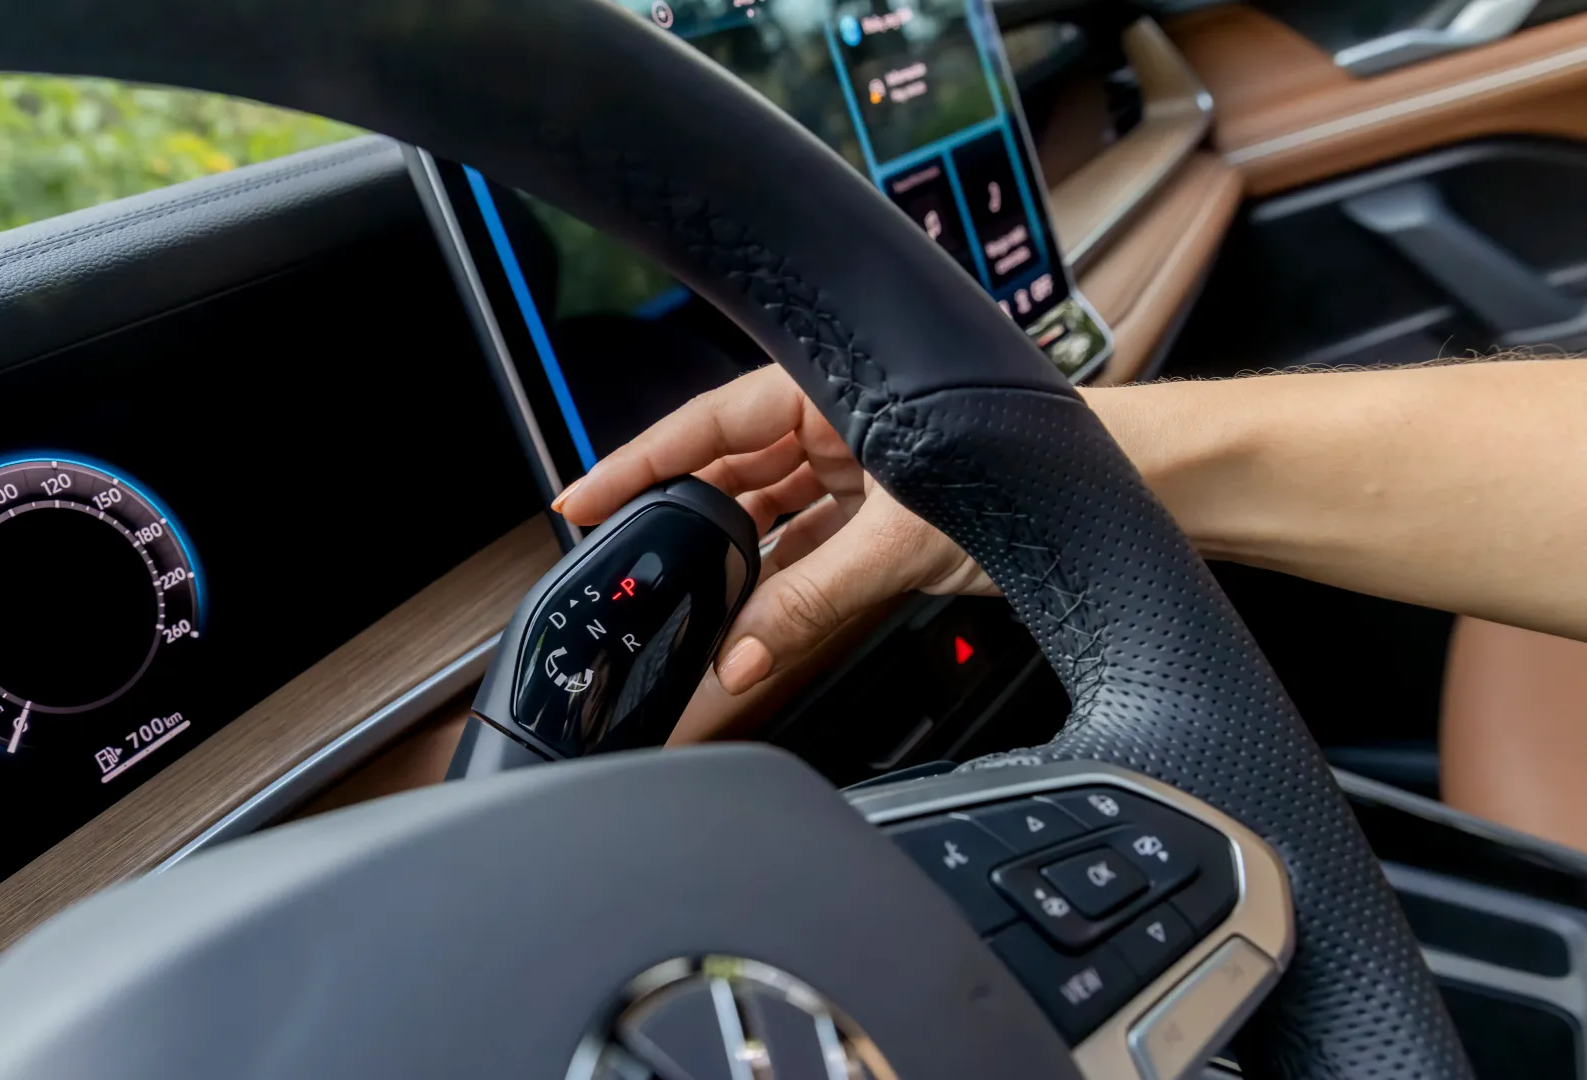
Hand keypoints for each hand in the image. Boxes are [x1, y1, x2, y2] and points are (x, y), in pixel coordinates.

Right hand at [554, 364, 993, 695]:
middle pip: (729, 478)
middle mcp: (835, 424)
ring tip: (684, 615)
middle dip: (679, 529)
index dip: (637, 465)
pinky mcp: (884, 520)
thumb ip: (812, 601)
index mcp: (827, 389)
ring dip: (730, 573)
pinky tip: (750, 630)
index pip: (705, 426)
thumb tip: (743, 657)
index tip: (582, 501)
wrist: (1119, 493)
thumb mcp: (903, 538)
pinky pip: (809, 556)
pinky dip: (780, 593)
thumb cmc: (1028, 464)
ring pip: (767, 525)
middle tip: (627, 572)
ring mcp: (859, 474)